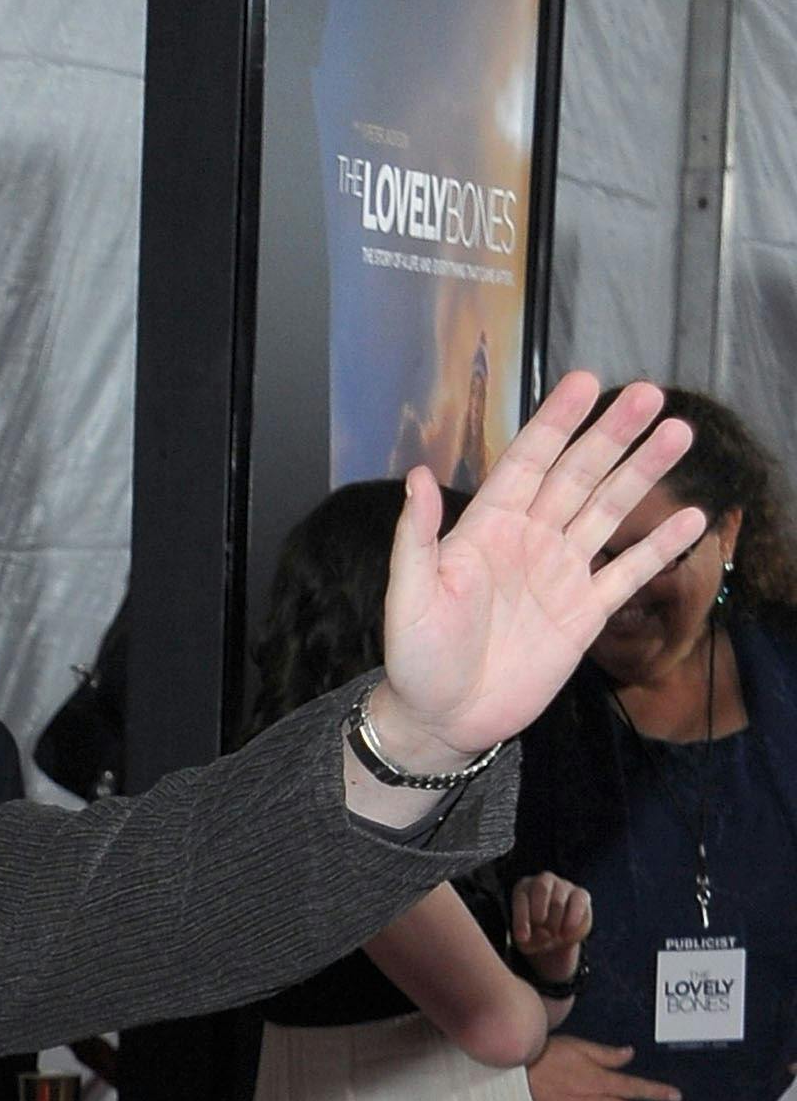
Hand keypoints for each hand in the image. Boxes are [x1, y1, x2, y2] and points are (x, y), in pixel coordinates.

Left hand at [362, 374, 708, 768]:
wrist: (444, 718)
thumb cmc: (415, 658)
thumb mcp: (407, 597)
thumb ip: (416, 539)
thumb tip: (417, 477)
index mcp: (484, 530)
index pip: (526, 464)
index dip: (555, 424)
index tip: (585, 382)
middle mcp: (528, 541)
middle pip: (577, 477)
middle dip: (611, 436)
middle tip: (648, 394)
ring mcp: (560, 574)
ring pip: (608, 512)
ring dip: (643, 475)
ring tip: (677, 434)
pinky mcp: (585, 613)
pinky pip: (628, 573)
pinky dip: (658, 547)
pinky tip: (692, 520)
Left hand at [509, 872, 591, 985]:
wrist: (558, 937)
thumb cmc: (535, 935)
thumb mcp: (527, 943)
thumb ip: (530, 940)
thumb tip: (545, 934)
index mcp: (523, 888)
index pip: (520, 898)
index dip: (521, 920)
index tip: (523, 938)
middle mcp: (543, 881)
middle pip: (541, 888)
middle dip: (539, 912)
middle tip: (543, 931)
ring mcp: (564, 885)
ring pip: (558, 901)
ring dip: (555, 922)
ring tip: (553, 935)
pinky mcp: (581, 894)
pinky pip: (578, 903)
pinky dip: (572, 920)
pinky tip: (567, 933)